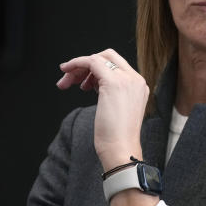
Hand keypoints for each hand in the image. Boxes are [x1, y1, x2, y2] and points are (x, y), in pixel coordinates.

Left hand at [57, 49, 149, 169]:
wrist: (121, 149)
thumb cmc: (116, 137)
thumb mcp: (116, 109)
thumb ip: (111, 94)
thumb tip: (95, 83)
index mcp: (139, 85)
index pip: (116, 65)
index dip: (95, 70)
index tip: (82, 82)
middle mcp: (135, 79)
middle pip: (108, 56)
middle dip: (85, 65)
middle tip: (70, 80)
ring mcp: (126, 79)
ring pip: (97, 58)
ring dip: (78, 68)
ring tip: (67, 83)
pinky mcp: (113, 82)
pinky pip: (91, 62)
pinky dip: (76, 63)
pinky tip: (67, 73)